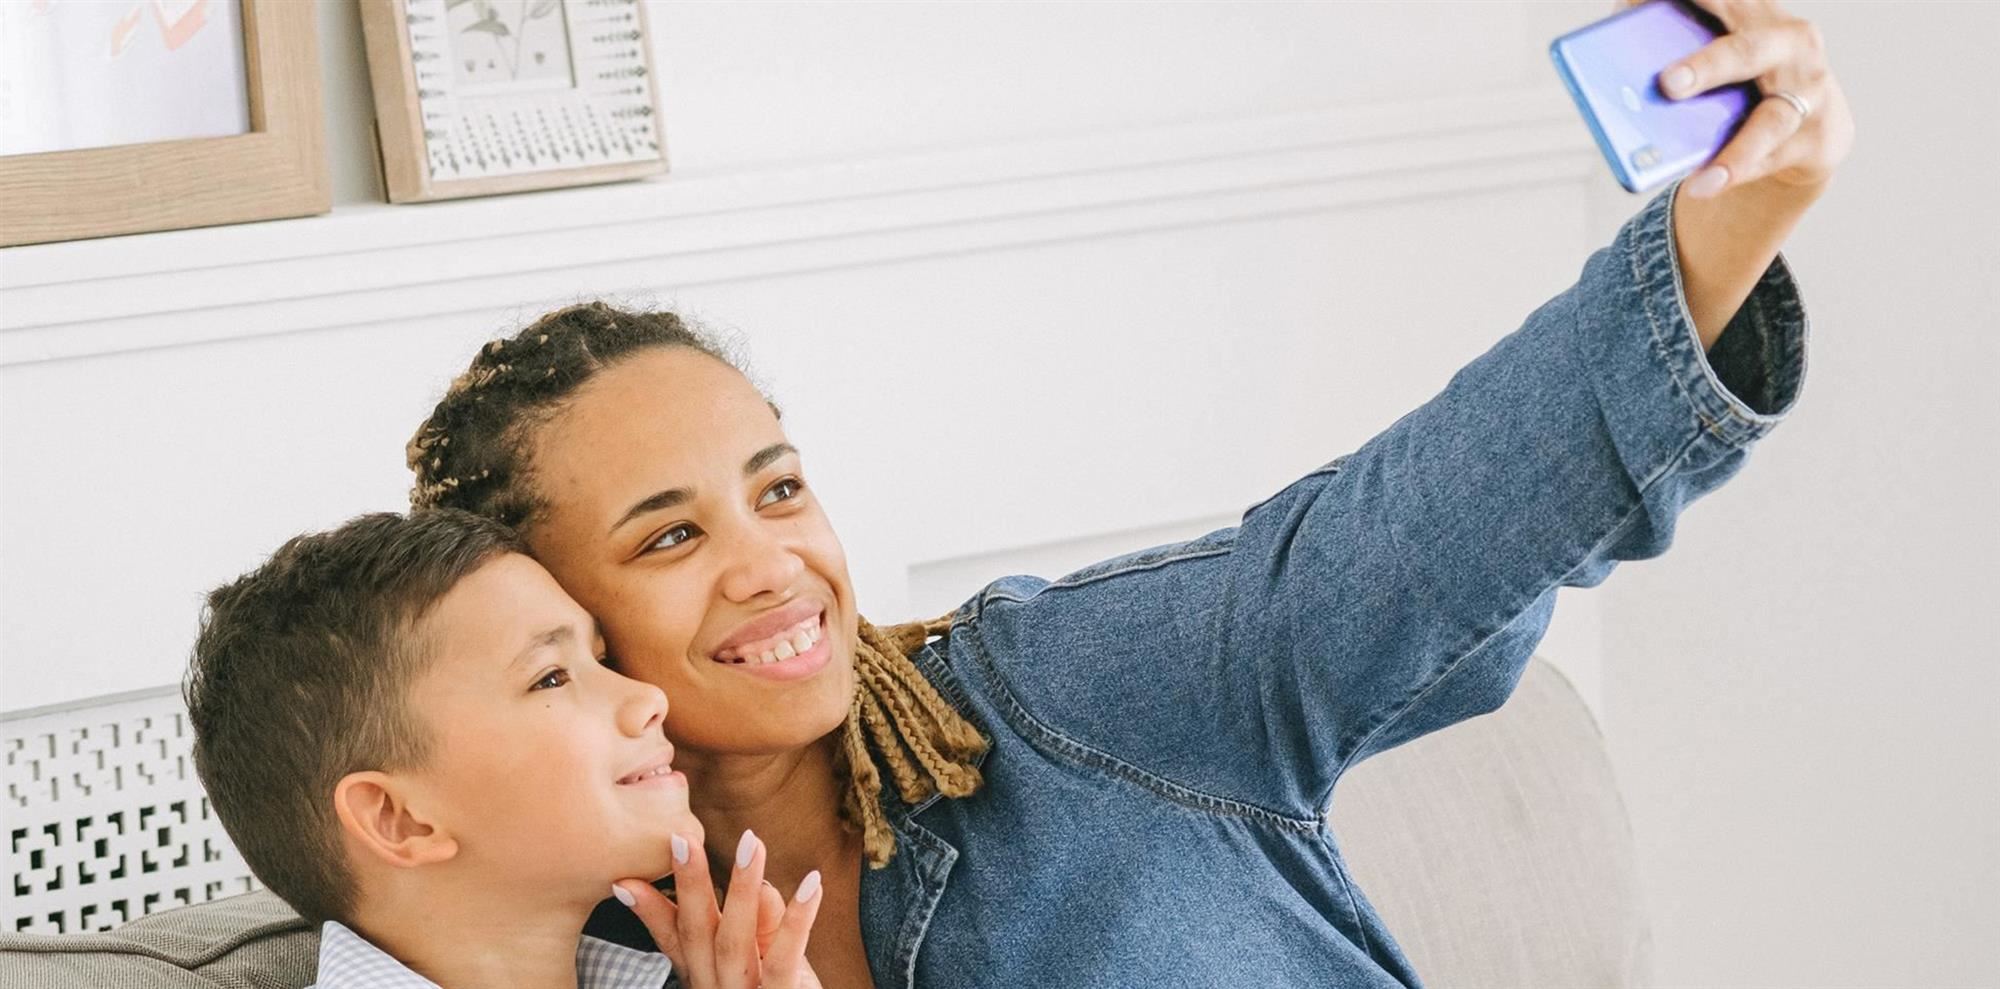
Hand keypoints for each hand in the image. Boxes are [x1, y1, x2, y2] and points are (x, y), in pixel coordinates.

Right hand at [613, 830, 825, 988]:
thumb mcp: (763, 962)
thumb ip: (759, 926)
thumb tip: (762, 885)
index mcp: (706, 978)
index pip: (674, 940)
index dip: (650, 910)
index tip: (623, 878)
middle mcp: (716, 988)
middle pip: (698, 934)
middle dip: (689, 885)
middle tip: (682, 837)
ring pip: (734, 942)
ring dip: (741, 889)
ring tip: (751, 843)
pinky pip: (786, 959)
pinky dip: (799, 920)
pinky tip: (812, 884)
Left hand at [1627, 0, 1854, 197]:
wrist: (1810, 125)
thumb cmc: (1745, 80)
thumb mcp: (1716, 51)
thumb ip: (1675, 44)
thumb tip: (1615, 60)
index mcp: (1752, 11)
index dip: (1686, 2)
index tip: (1640, 7)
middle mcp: (1787, 42)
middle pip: (1746, 51)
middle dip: (1707, 66)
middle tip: (1667, 84)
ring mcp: (1808, 91)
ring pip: (1771, 121)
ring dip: (1734, 149)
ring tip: (1692, 170)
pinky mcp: (1815, 138)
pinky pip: (1771, 160)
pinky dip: (1735, 174)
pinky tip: (1703, 186)